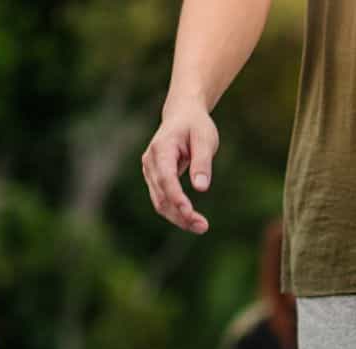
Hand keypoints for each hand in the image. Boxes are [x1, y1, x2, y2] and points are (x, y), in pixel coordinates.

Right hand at [141, 101, 219, 233]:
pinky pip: (162, 200)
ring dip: (179, 218)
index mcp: (161, 148)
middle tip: (203, 227)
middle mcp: (150, 161)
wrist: (182, 114)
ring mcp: (149, 171)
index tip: (190, 213)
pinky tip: (192, 220)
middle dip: (180, 214)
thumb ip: (202, 162)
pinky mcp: (154, 178)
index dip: (176, 197)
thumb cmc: (196, 125)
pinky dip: (176, 212)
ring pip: (160, 202)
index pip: (166, 178)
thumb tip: (201, 188)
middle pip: (161, 195)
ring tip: (201, 227)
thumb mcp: (205, 139)